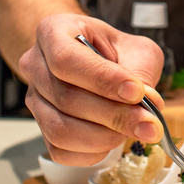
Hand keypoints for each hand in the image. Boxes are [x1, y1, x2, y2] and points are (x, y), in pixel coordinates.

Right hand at [18, 13, 164, 165]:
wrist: (95, 59)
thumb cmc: (113, 50)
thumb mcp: (135, 48)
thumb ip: (141, 72)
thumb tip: (148, 104)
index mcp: (53, 32)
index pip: (66, 59)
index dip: (102, 79)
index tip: (136, 92)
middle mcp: (35, 65)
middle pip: (65, 98)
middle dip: (113, 114)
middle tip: (149, 122)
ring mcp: (35, 99)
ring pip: (60, 129)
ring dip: (104, 136)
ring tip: (135, 129)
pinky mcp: (42, 128)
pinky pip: (60, 150)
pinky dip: (92, 151)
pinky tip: (114, 138)